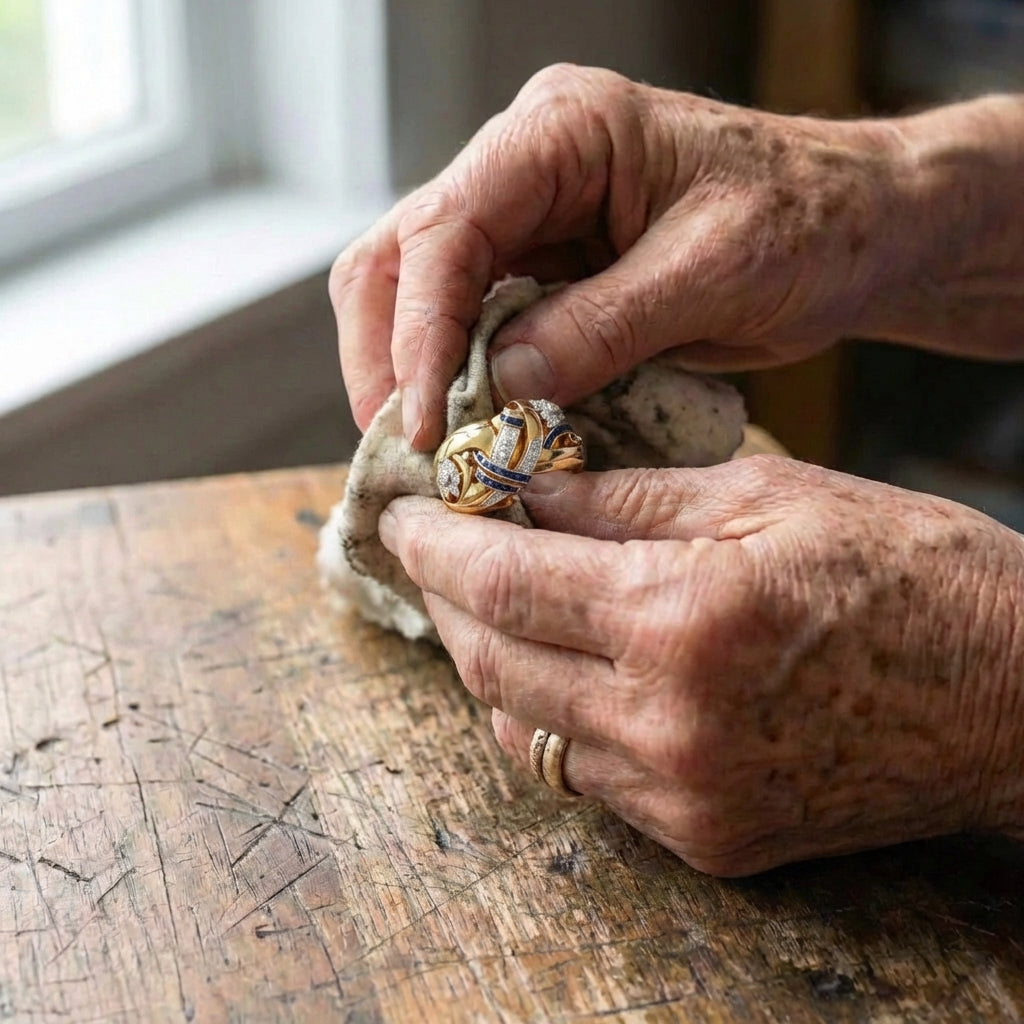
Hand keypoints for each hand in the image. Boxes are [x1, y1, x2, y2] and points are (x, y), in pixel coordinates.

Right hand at [330, 63, 920, 449]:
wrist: (856, 230)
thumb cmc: (808, 222)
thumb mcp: (712, 273)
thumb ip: (602, 325)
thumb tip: (501, 385)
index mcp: (562, 133)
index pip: (446, 230)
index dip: (419, 332)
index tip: (425, 423)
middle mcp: (526, 167)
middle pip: (400, 256)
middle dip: (389, 356)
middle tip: (404, 447)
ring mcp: (530, 219)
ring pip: (422, 294)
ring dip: (414, 374)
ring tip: (430, 451)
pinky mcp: (546, 271)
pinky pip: (476, 326)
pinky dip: (464, 382)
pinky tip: (475, 430)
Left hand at [378, 457, 1023, 874]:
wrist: (1013, 698)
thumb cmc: (907, 571)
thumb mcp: (763, 495)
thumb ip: (625, 499)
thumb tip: (524, 490)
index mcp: (681, 617)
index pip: (502, 582)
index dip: (436, 545)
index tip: (404, 514)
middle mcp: (666, 722)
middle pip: (492, 662)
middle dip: (444, 599)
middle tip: (432, 550)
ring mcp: (683, 795)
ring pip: (523, 727)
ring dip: (486, 659)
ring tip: (483, 600)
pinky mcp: (706, 837)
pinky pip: (581, 776)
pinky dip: (544, 716)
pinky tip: (551, 669)